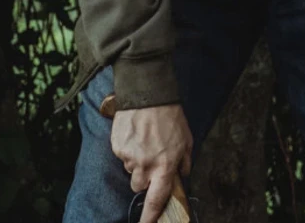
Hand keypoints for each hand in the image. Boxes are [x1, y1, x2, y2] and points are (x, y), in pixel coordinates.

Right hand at [111, 103, 192, 222]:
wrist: (148, 94)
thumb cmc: (170, 117)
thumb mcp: (186, 140)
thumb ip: (184, 162)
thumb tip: (182, 175)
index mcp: (165, 166)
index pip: (156, 199)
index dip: (151, 217)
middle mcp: (146, 165)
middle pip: (139, 186)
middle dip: (144, 177)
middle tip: (151, 158)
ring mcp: (129, 157)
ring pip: (130, 170)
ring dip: (136, 161)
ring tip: (144, 140)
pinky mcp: (118, 147)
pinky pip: (122, 156)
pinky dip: (128, 149)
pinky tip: (135, 135)